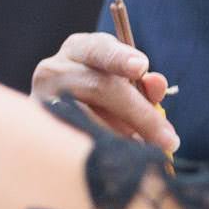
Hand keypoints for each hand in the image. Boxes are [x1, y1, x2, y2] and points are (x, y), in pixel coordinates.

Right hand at [30, 32, 176, 153]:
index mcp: (78, 48)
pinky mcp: (39, 128)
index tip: (141, 67)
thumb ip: (142, 84)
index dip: (120, 58)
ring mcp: (41, 98)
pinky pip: (76, 142)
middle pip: (100, 87)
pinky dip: (101, 151)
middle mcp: (54, 68)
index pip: (99, 49)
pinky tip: (117, 159)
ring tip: (142, 151)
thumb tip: (157, 85)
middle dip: (140, 115)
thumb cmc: (99, 98)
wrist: (55, 120)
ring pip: (90, 120)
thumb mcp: (122, 82)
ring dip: (122, 137)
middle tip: (169, 141)